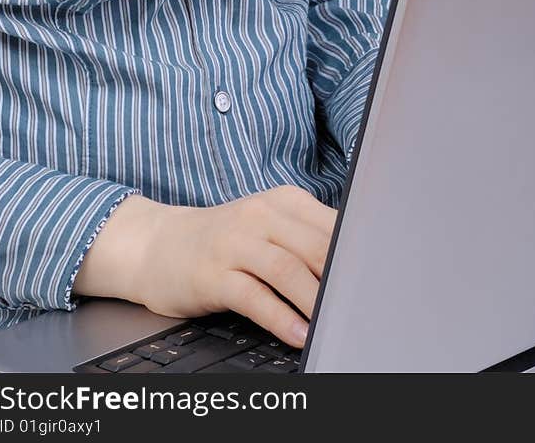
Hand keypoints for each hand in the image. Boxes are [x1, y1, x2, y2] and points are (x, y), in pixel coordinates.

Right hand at [75, 186, 336, 349]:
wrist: (158, 245)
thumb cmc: (225, 240)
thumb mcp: (268, 227)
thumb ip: (308, 238)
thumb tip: (355, 265)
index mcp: (283, 201)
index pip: (333, 224)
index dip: (357, 254)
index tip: (376, 279)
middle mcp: (260, 216)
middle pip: (315, 246)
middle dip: (341, 278)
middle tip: (362, 303)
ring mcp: (234, 244)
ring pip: (288, 270)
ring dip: (315, 300)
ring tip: (333, 323)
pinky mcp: (213, 275)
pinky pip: (255, 298)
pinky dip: (281, 318)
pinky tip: (299, 334)